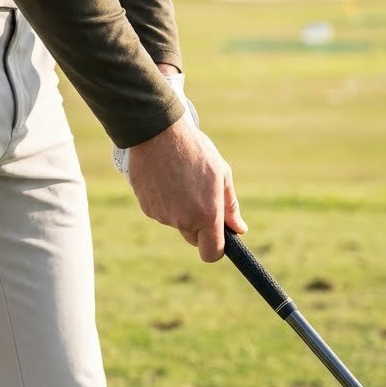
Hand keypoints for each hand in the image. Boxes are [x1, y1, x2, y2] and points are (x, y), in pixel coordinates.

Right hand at [126, 114, 246, 262]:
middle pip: (193, 237)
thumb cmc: (194, 151)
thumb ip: (230, 206)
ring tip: (180, 178)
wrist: (157, 133)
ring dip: (180, 208)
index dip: (216, 248)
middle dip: (198, 224)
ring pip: (176, 222)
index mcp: (206, 214)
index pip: (212, 253)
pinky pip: (160, 212)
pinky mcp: (146, 207)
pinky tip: (165, 178)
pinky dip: (164, 201)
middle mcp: (183, 220)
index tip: (218, 235)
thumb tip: (238, 229)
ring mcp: (162, 215)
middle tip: (198, 194)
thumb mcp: (221, 174)